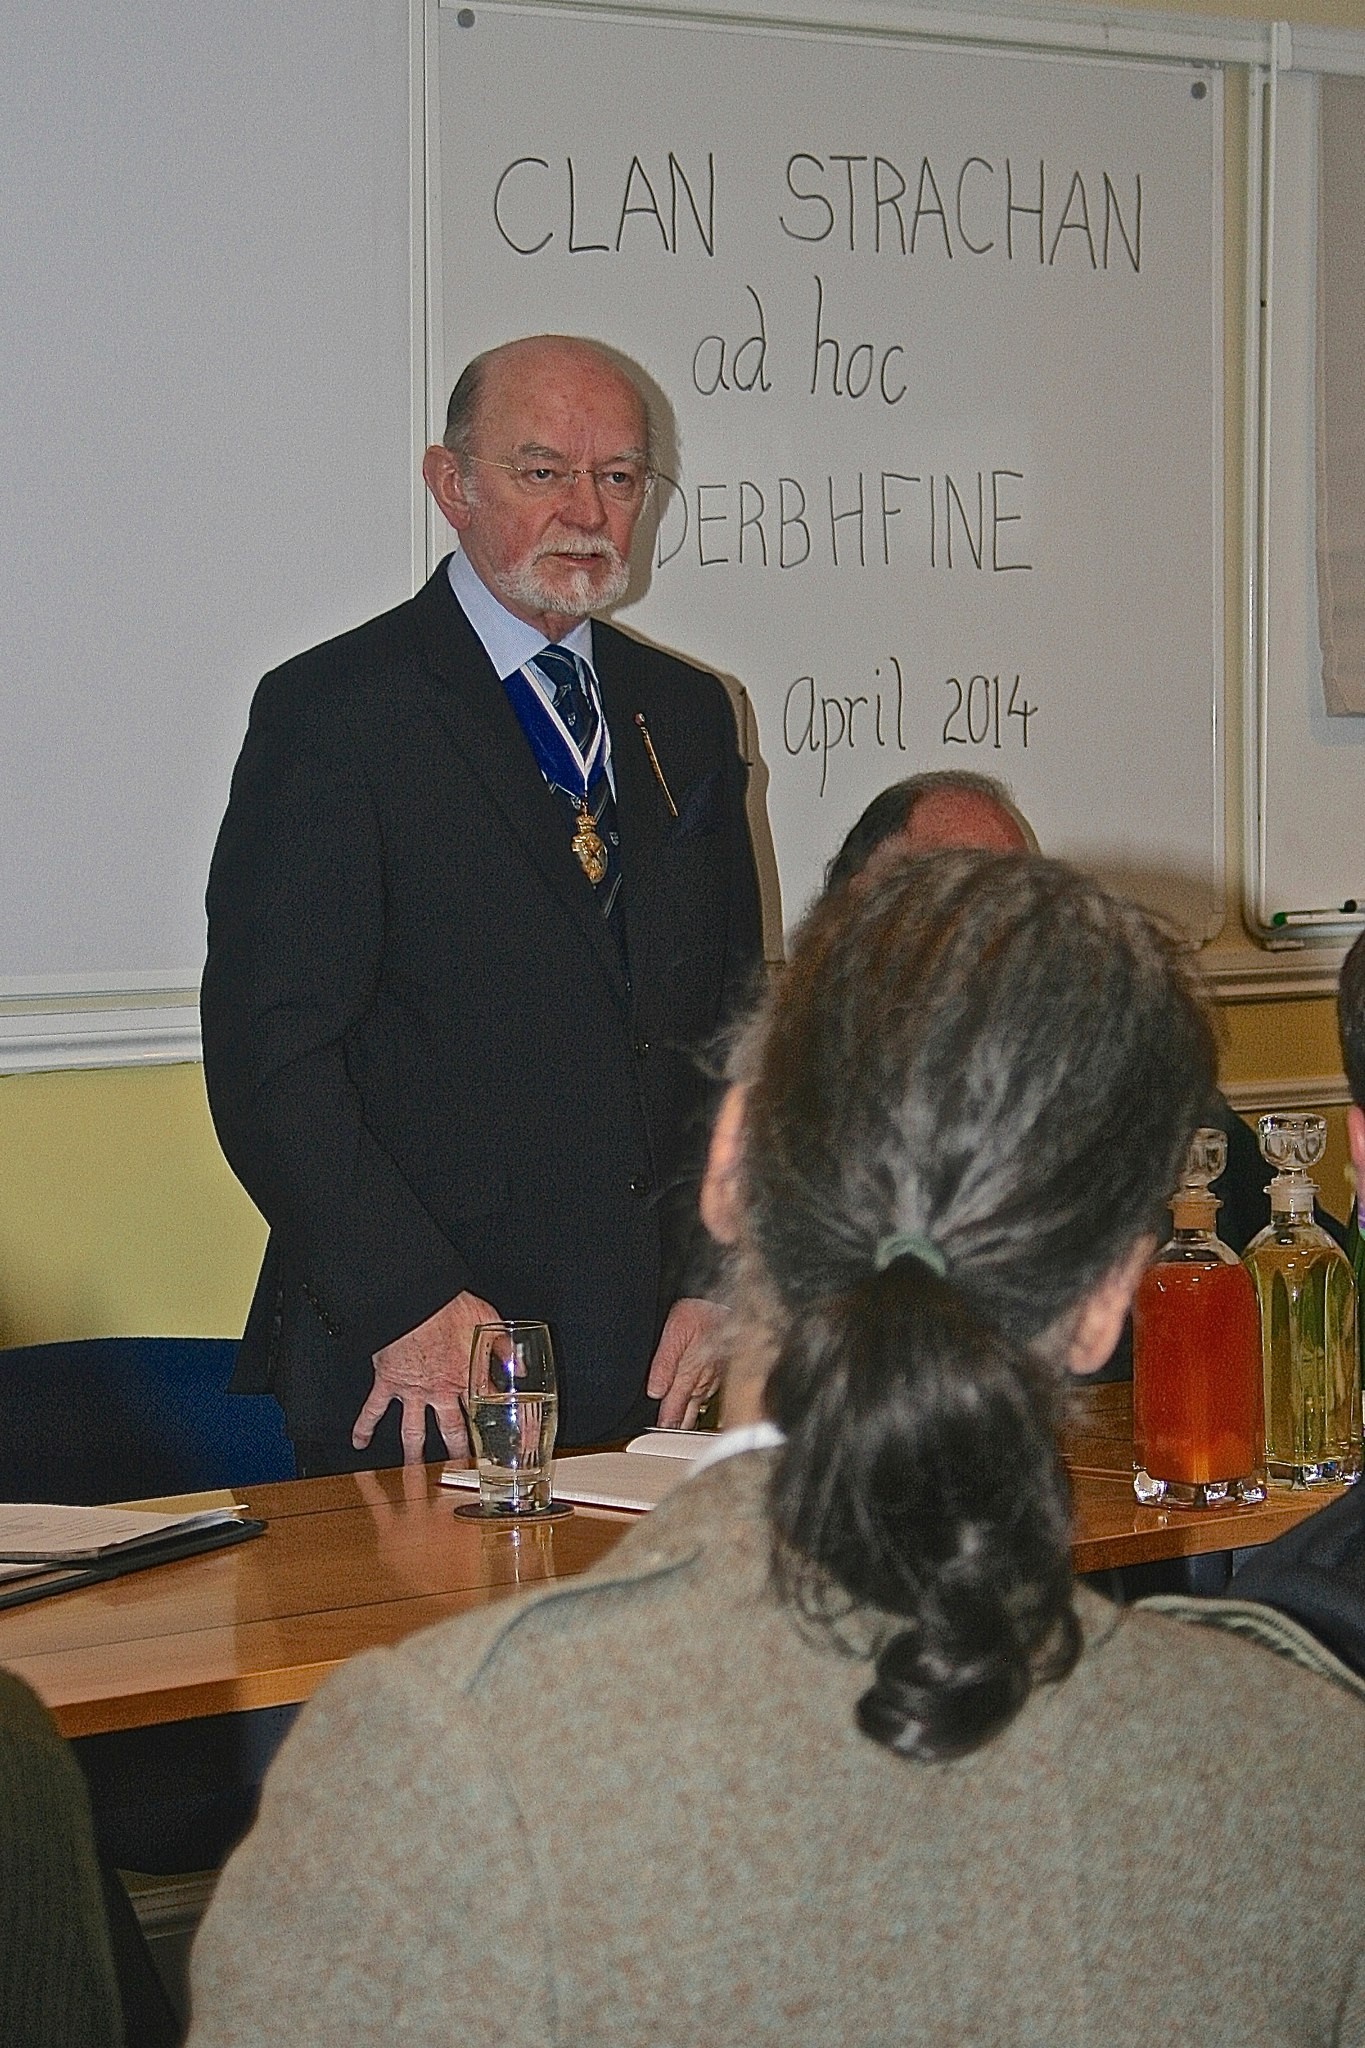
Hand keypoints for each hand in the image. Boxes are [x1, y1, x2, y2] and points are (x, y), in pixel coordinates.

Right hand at [353, 1290, 499, 1463]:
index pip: (488, 1409)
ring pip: (414, 1430)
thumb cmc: (448, 1306)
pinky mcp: (389, 1382)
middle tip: (462, 1470)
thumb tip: (519, 1365)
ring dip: (414, 1454)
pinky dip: (364, 1425)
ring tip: (414, 1472)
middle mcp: (441, 1389)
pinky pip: (374, 1408)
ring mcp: (414, 1389)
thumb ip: (504, 1347)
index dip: (502, 1427)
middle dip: (458, 1452)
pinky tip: (360, 1441)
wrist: (415, 1300)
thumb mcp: (487, 1321)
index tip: (511, 1444)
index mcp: (467, 1375)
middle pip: (452, 1429)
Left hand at [646, 1297, 727, 1428]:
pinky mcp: (723, 1369)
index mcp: (689, 1373)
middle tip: (667, 1438)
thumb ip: (665, 1361)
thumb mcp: (676, 1330)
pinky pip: (711, 1390)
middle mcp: (703, 1379)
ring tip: (680, 1428)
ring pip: (699, 1402)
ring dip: (690, 1415)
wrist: (733, 1303)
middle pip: (687, 1410)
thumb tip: (655, 1391)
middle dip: (678, 1425)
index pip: (673, 1406)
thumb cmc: (703, 1311)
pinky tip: (698, 1401)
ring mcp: (715, 1376)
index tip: (658, 1435)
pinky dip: (702, 1399)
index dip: (665, 1422)